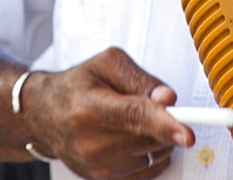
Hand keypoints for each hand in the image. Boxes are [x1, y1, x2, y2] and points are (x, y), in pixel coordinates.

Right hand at [29, 48, 193, 178]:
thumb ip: (140, 78)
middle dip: (163, 121)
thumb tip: (168, 98)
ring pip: (152, 155)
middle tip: (150, 104)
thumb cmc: (78, 85)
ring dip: (157, 138)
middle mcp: (92, 143)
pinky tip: (134, 136)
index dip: (164, 124)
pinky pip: (147, 170)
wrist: (46, 115)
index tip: (186, 133)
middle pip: (149, 138)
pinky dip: (150, 153)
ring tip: (134, 119)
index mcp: (90, 108)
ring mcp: (97, 167)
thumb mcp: (107, 64)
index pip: (135, 117)